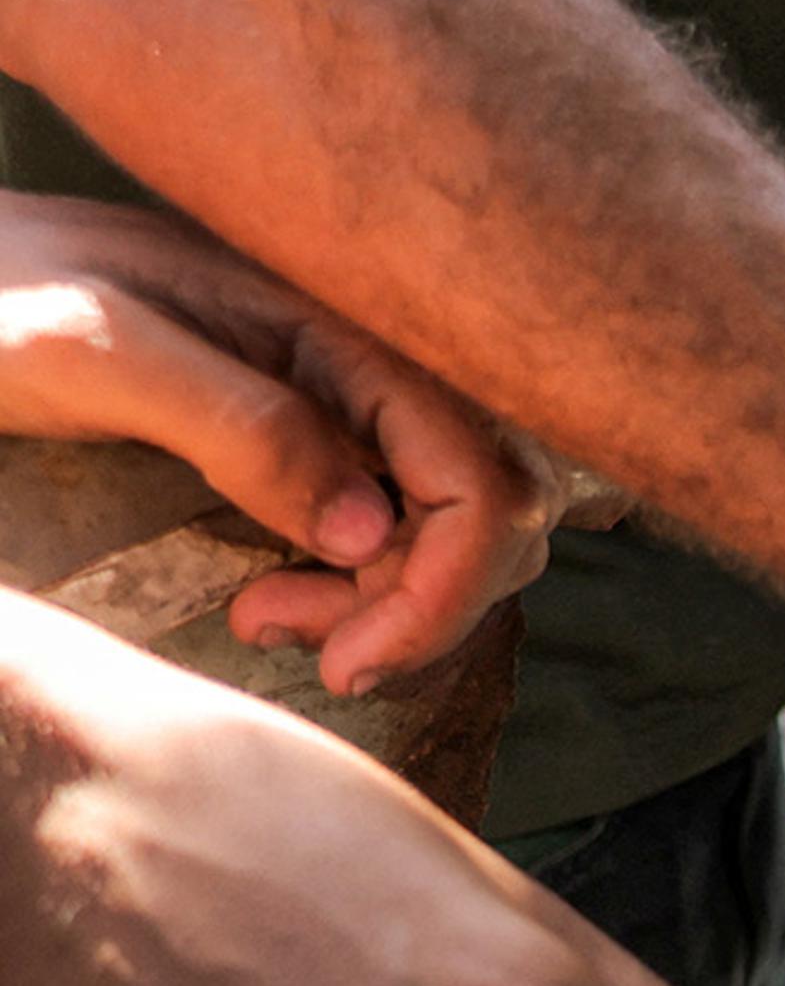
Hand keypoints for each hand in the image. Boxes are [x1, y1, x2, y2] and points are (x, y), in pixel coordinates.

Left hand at [0, 192, 558, 687]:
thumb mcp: (90, 352)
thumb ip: (236, 425)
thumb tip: (371, 531)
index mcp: (337, 328)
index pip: (482, 479)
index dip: (443, 588)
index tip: (346, 658)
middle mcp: (366, 363)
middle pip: (493, 514)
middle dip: (421, 604)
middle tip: (299, 642)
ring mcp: (348, 403)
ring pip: (457, 533)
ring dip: (389, 608)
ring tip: (265, 619)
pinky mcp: (322, 440)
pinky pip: (401, 532)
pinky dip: (361, 594)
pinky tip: (267, 599)